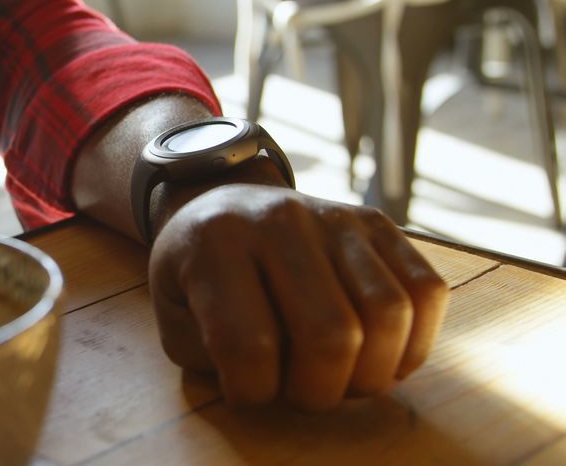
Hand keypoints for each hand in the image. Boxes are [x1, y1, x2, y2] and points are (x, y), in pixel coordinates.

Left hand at [148, 184, 447, 410]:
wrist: (219, 204)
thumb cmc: (196, 274)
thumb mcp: (171, 312)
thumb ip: (206, 354)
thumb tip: (274, 380)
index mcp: (215, 244)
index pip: (248, 345)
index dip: (252, 391)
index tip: (246, 390)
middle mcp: (279, 221)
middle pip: (331, 335)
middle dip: (319, 392)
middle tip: (301, 394)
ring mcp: (334, 216)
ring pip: (388, 315)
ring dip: (371, 374)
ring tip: (340, 379)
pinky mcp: (377, 222)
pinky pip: (425, 290)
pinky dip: (414, 342)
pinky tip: (378, 356)